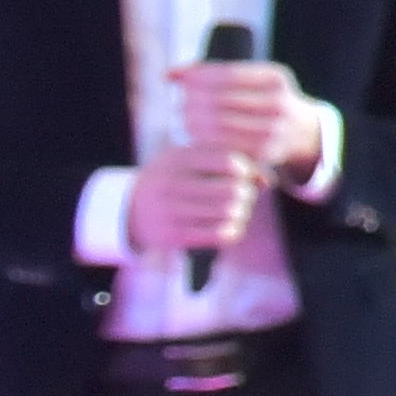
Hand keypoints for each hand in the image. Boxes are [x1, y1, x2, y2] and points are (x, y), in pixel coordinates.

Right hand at [127, 148, 269, 258]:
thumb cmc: (172, 180)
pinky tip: (230, 226)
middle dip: (247, 194)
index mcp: (177, 159)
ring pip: (231, 213)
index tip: (244, 176)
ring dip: (242, 213)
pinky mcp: (173, 236)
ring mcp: (171, 211)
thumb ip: (228, 163)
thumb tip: (268, 181)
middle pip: (234, 190)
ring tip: (236, 211)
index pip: (230, 162)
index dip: (246, 170)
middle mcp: (172, 184)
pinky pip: (220, 235)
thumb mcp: (191, 162)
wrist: (127, 210)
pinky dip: (234, 231)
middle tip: (243, 197)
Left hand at [169, 58, 319, 170]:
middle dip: (192, 101)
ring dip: (193, 121)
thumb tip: (168, 74)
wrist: (300, 131)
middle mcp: (279, 104)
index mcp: (274, 79)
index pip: (225, 74)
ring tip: (185, 116)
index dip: (196, 77)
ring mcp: (274, 130)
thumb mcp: (249, 80)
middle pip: (220, 100)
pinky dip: (203, 139)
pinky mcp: (264, 153)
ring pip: (218, 125)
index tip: (179, 80)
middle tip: (181, 102)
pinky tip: (195, 133)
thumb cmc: (262, 99)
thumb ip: (210, 73)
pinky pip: (224, 145)